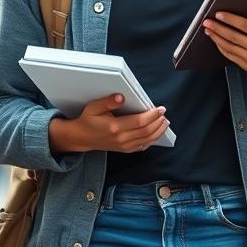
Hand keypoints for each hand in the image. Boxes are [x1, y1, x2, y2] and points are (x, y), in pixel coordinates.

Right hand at [48, 94, 168, 153]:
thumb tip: (121, 97)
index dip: (152, 115)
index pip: (139, 122)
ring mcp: (123, 146)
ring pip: (146, 140)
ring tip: (164, 123)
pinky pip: (142, 147)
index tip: (160, 108)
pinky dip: (151, 140)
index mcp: (115, 127)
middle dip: (157, 122)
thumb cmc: (88, 121)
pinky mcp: (124, 149)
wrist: (82, 138)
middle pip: (146, 131)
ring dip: (158, 131)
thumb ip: (108, 102)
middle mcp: (121, 138)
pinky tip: (156, 134)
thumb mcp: (94, 107)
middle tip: (164, 114)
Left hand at [202, 0, 246, 84]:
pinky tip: (216, 41)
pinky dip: (222, 49)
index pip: (244, 26)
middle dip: (218, 28)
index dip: (230, 19)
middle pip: (233, 37)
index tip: (219, 14)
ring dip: (216, 38)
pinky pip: (231, 57)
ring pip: (229, 47)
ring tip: (207, 30)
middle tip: (206, 21)